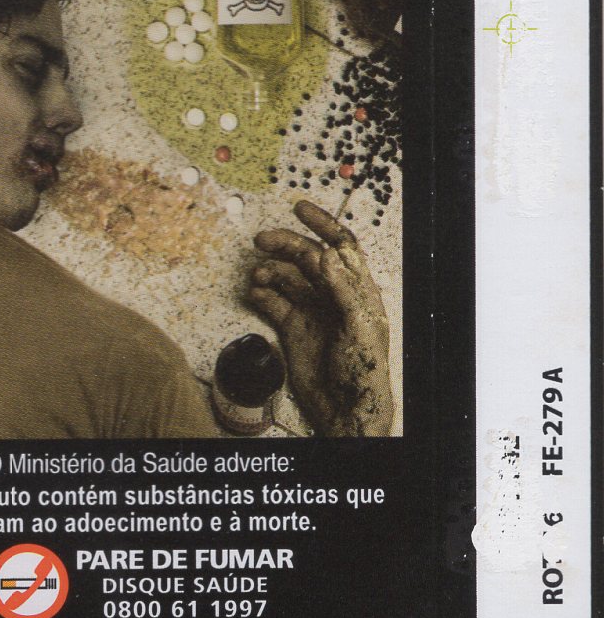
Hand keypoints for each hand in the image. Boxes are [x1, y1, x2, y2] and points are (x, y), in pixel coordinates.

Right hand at [246, 200, 394, 436]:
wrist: (345, 409)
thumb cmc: (362, 372)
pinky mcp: (293, 327)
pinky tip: (254, 292)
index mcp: (356, 290)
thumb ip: (342, 290)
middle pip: (307, 258)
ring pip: (286, 278)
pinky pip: (273, 302)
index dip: (322, 224)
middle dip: (284, 245)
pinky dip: (261, 294)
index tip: (299, 208)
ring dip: (269, 271)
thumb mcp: (358, 327)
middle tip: (261, 240)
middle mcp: (333, 296)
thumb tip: (325, 256)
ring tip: (256, 275)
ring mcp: (311, 311)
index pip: (340, 247)